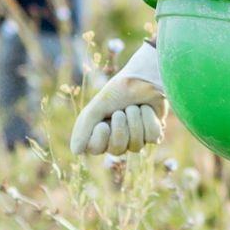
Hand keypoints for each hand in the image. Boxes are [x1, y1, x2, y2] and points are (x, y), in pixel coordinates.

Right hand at [70, 41, 168, 155]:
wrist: (143, 77)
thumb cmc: (117, 91)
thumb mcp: (96, 107)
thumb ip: (83, 129)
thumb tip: (76, 152)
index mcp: (100, 134)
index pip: (95, 149)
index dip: (100, 136)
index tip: (103, 123)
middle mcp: (117, 140)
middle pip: (117, 149)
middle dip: (120, 126)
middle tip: (121, 111)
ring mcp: (136, 139)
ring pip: (136, 145)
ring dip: (135, 121)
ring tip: (134, 107)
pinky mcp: (153, 134)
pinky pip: (152, 137)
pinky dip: (149, 119)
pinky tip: (146, 109)